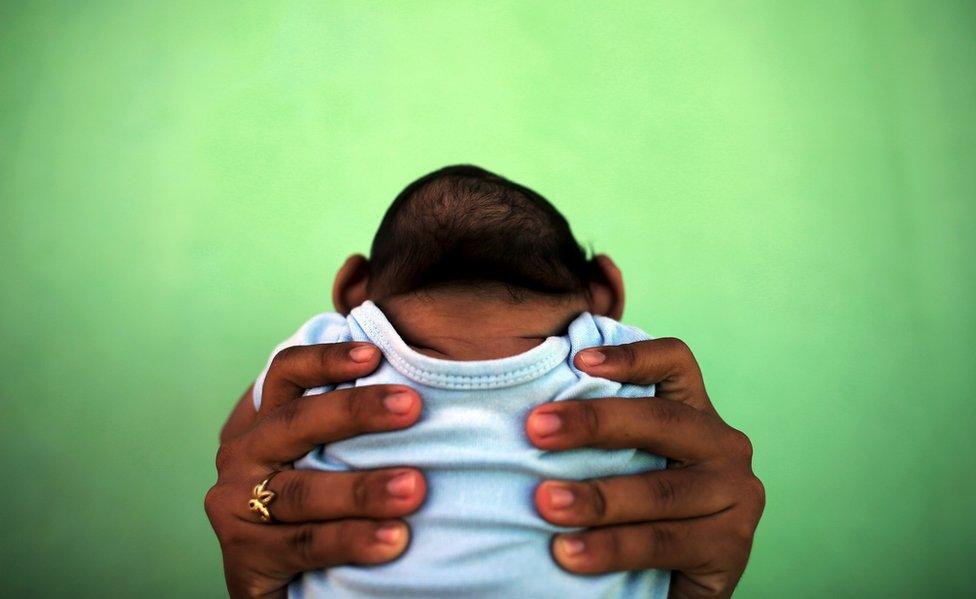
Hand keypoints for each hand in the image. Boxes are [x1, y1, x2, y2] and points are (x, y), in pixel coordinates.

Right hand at [205, 343, 427, 598]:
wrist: (284, 586)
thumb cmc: (322, 508)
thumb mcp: (326, 460)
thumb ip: (354, 430)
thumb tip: (421, 391)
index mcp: (265, 422)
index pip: (286, 374)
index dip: (326, 359)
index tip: (375, 354)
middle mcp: (243, 456)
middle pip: (296, 423)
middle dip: (356, 412)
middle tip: (412, 406)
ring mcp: (236, 506)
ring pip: (303, 491)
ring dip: (362, 489)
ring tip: (414, 488)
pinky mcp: (244, 556)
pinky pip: (304, 544)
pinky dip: (351, 540)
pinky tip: (394, 540)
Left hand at [526, 338, 764, 597]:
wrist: (669, 585)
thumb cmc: (633, 512)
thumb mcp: (623, 464)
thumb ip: (601, 437)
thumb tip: (530, 415)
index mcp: (694, 413)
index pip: (674, 363)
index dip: (631, 356)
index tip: (578, 361)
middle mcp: (723, 445)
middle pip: (661, 420)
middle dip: (594, 421)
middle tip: (536, 430)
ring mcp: (736, 496)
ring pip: (659, 490)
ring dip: (596, 497)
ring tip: (545, 503)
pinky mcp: (732, 547)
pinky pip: (663, 542)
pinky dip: (612, 547)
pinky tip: (570, 553)